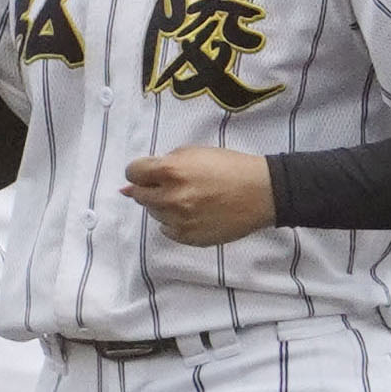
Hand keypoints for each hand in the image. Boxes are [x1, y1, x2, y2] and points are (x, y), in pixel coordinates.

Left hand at [122, 147, 275, 246]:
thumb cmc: (230, 167)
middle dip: (151, 188)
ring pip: (154, 213)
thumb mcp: (194, 153)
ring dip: (164, 204)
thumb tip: (128, 185)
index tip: (152, 173)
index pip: (133, 173)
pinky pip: (167, 230)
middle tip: (173, 184)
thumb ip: (161, 164)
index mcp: (172, 171)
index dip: (142, 171)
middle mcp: (171, 198)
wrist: (262, 193)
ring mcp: (179, 221)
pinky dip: (175, 221)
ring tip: (189, 197)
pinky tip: (193, 212)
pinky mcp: (188, 237)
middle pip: (140, 195)